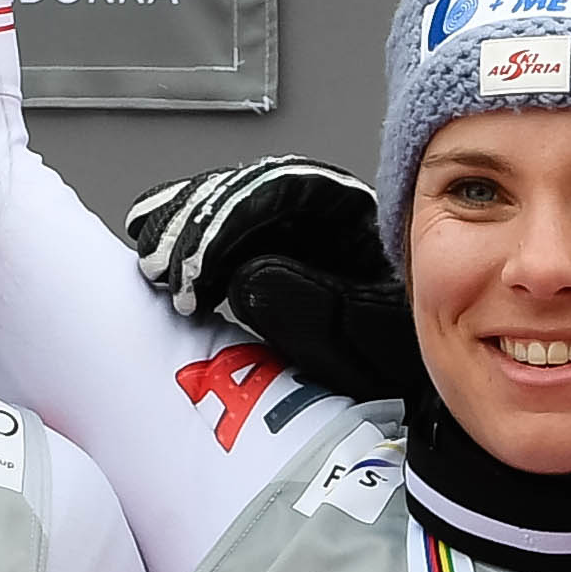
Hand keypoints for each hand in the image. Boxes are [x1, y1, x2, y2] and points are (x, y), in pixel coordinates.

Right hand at [119, 157, 414, 398]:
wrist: (420, 383)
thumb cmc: (407, 361)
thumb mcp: (368, 337)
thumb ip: (313, 307)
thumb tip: (245, 278)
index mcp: (354, 214)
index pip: (281, 188)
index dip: (228, 220)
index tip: (196, 267)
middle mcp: (322, 214)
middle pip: (245, 192)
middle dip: (193, 224)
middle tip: (160, 268)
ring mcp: (294, 234)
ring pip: (227, 209)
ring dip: (181, 232)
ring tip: (150, 264)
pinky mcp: (269, 259)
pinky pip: (222, 238)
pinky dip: (186, 248)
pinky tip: (162, 264)